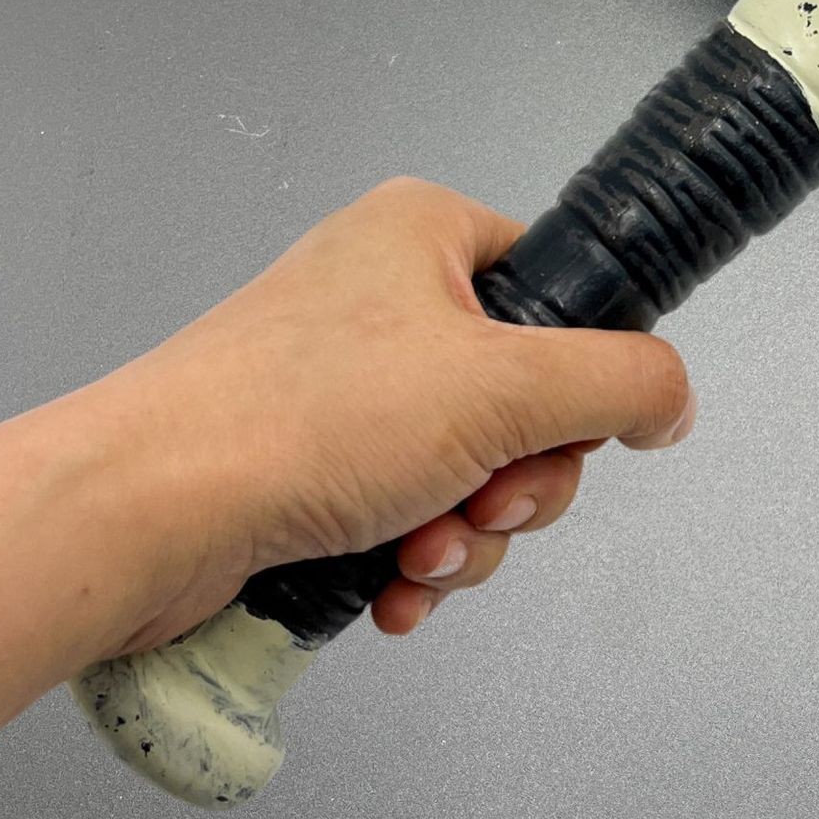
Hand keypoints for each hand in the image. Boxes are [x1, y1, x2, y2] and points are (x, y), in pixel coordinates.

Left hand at [0, 179, 693, 726]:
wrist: (146, 514)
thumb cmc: (290, 417)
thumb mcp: (506, 386)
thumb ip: (622, 383)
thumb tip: (672, 399)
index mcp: (428, 235)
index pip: (561, 292)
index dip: (580, 375)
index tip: (564, 426)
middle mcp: (386, 299)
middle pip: (527, 398)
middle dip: (519, 480)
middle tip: (486, 498)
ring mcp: (347, 385)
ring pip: (474, 467)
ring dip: (470, 531)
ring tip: (420, 549)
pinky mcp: (314, 462)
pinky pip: (413, 509)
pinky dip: (416, 556)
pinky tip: (391, 583)